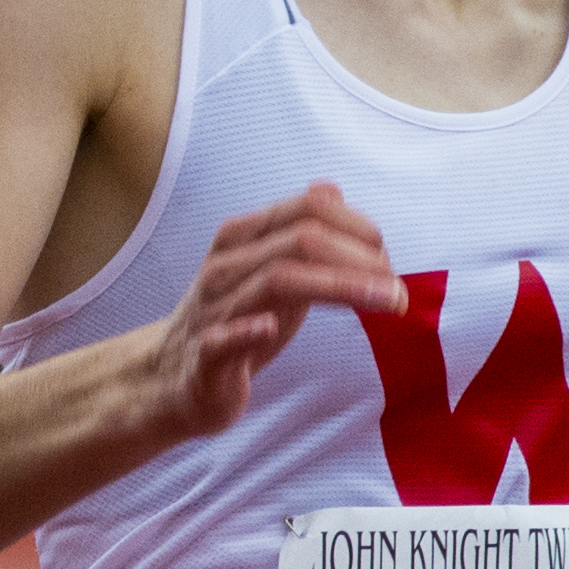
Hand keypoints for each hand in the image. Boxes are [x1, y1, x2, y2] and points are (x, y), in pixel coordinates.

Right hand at [133, 182, 405, 443]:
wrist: (171, 378)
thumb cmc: (233, 318)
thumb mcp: (269, 269)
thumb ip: (298, 233)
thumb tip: (331, 189)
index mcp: (244, 237)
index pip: (310, 207)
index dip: (359, 225)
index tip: (388, 258)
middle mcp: (227, 264)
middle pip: (302, 239)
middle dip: (360, 258)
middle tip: (398, 290)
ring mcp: (214, 309)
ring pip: (278, 281)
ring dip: (340, 287)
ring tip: (387, 302)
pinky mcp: (205, 358)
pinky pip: (222, 339)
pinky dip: (248, 330)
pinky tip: (273, 328)